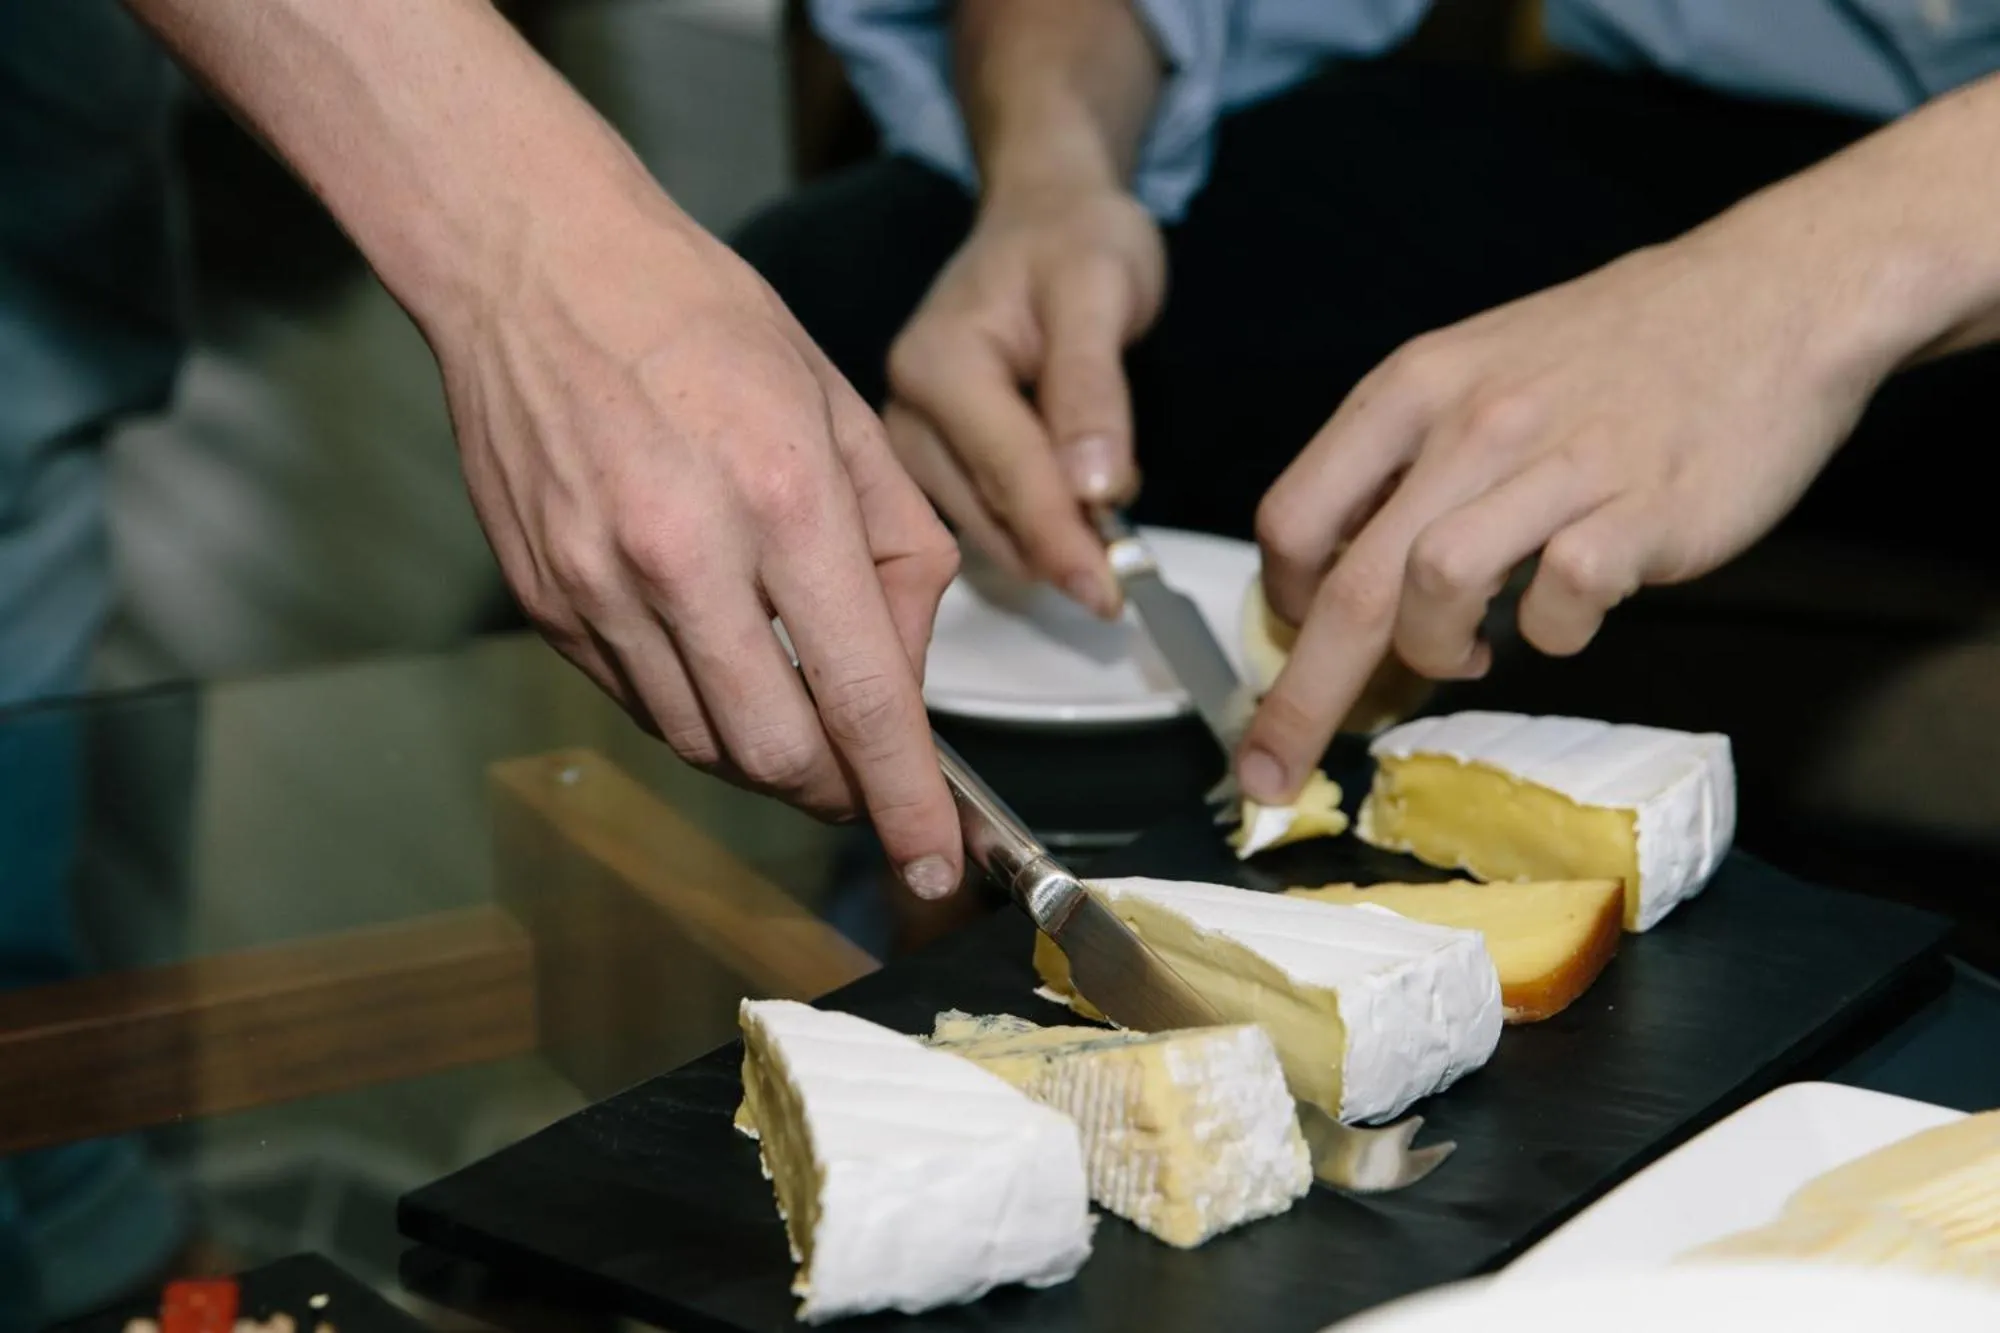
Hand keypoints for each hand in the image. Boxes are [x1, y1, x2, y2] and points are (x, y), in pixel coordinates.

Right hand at [438, 193, 965, 896]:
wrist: (534, 266)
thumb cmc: (704, 321)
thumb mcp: (844, 409)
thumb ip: (899, 548)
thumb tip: (906, 670)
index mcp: (782, 498)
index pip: (862, 697)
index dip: (905, 800)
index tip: (934, 861)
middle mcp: (684, 557)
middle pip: (778, 756)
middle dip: (838, 787)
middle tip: (865, 767)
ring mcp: (599, 588)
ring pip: (704, 745)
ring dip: (768, 751)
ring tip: (791, 693)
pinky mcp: (546, 602)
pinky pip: (640, 704)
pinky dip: (697, 708)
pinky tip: (715, 652)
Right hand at [884, 183, 1164, 614]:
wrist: (1046, 215)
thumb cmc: (1076, 241)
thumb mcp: (1100, 291)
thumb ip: (1093, 388)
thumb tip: (1093, 488)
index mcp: (939, 362)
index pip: (1006, 468)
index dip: (1061, 536)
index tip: (1110, 593)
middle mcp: (906, 405)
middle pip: (984, 509)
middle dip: (1054, 554)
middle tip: (1121, 590)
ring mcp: (911, 436)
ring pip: (977, 526)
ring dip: (1040, 551)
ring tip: (1106, 559)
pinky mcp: (929, 455)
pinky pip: (977, 514)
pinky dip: (1027, 534)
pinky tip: (1072, 537)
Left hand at [1238, 223, 1896, 802]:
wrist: (1770, 295)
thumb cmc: (1616, 348)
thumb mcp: (1477, 369)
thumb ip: (1405, 460)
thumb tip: (1341, 569)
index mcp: (1414, 388)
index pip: (1294, 517)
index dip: (1280, 603)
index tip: (1298, 642)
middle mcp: (1472, 422)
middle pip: (1349, 586)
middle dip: (1301, 698)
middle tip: (1274, 768)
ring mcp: (1559, 464)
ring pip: (1435, 587)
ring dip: (1436, 651)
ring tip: (1472, 651)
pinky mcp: (1643, 510)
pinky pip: (1559, 601)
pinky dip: (1550, 632)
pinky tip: (1567, 614)